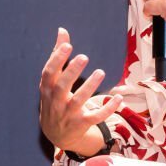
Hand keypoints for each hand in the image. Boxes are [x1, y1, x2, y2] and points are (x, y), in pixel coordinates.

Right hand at [39, 28, 121, 153]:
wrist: (55, 134)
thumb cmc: (54, 99)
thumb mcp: (51, 81)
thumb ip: (57, 55)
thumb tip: (62, 30)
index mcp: (48, 89)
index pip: (49, 73)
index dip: (57, 59)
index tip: (67, 45)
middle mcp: (56, 101)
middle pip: (62, 86)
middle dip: (72, 72)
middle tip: (84, 57)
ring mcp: (69, 114)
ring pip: (79, 101)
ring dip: (90, 87)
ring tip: (101, 72)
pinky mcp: (82, 124)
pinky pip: (96, 117)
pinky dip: (108, 108)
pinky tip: (118, 97)